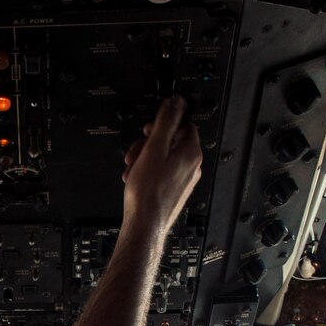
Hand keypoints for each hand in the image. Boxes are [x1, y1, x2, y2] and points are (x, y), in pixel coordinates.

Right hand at [121, 97, 205, 232]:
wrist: (145, 224)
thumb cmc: (148, 192)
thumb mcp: (153, 148)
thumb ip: (165, 121)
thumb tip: (176, 101)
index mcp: (191, 152)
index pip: (182, 123)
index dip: (162, 123)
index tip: (148, 128)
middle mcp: (192, 165)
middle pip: (171, 140)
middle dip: (149, 143)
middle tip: (136, 151)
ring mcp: (184, 179)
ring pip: (164, 156)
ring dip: (145, 157)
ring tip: (133, 167)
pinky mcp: (174, 189)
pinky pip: (162, 171)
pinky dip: (147, 171)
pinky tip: (136, 178)